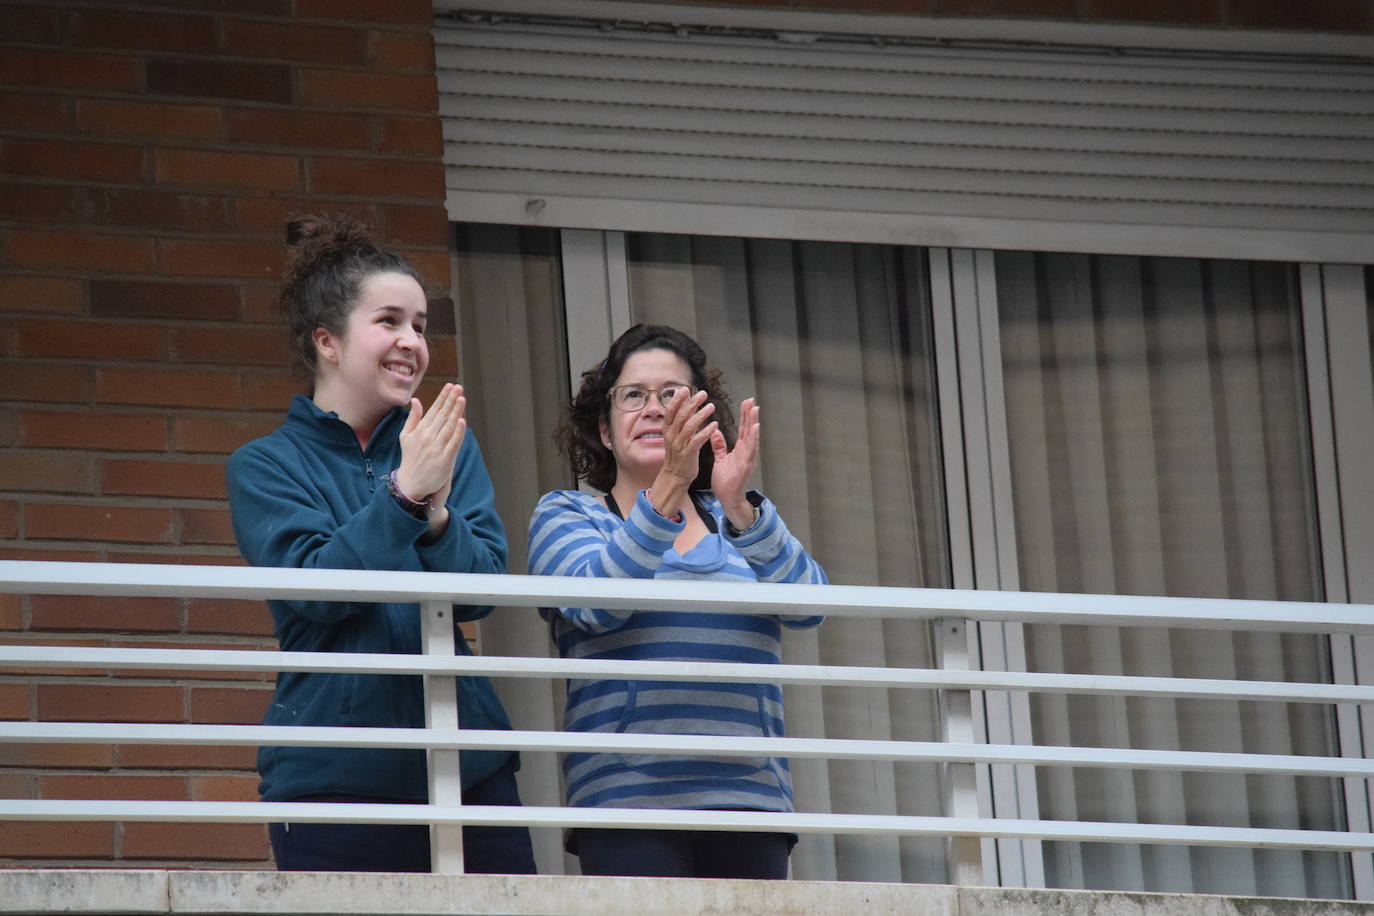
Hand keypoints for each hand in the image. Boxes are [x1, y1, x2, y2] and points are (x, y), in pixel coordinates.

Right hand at [395, 383, 465, 500]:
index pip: (434, 410)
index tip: (450, 386)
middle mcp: (428, 437)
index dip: (443, 397)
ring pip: (448, 427)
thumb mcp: (406, 436)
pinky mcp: (445, 460)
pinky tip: (462, 421)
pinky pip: (453, 444)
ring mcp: (436, 448)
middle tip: (459, 387)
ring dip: (455, 412)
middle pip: (442, 416)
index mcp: (420, 430)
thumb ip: (413, 418)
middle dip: (451, 400)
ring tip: (461, 398)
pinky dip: (458, 432)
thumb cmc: (410, 457)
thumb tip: (415, 400)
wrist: (411, 483)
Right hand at [647, 389, 715, 513]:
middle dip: (692, 403)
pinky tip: (715, 425)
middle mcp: (672, 436)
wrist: (675, 477)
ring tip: (711, 407)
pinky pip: (697, 440)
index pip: (670, 411)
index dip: (677, 400)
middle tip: (703, 394)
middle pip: (681, 415)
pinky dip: (706, 432)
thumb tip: (685, 405)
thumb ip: (679, 421)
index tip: (685, 389)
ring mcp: (679, 445)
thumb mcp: (675, 436)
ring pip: (689, 426)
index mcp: (668, 430)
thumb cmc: (678, 455)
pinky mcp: (688, 454)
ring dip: (701, 415)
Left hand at [711, 397, 758, 528]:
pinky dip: (753, 439)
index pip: (743, 429)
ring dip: (754, 423)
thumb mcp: (720, 460)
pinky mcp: (746, 465)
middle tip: (751, 400)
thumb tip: (715, 431)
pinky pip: (751, 450)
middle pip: (749, 430)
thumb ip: (719, 446)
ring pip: (752, 437)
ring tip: (755, 409)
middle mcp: (746, 452)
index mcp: (739, 450)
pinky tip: (755, 428)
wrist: (727, 499)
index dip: (744, 415)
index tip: (746, 402)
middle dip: (750, 415)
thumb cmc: (725, 481)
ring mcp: (748, 458)